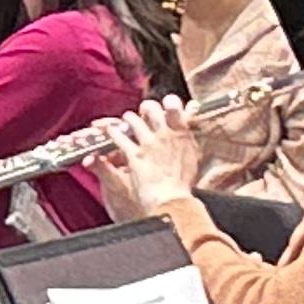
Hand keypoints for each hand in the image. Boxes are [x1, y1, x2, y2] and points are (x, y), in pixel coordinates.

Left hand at [94, 97, 201, 221]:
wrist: (172, 201)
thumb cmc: (183, 184)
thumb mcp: (191, 158)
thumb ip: (187, 139)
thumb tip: (190, 121)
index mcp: (182, 136)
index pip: (175, 107)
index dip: (169, 102)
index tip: (166, 104)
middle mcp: (165, 136)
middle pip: (152, 110)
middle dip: (146, 107)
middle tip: (144, 110)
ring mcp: (148, 144)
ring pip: (133, 120)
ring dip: (128, 118)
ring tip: (127, 119)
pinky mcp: (134, 155)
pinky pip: (119, 137)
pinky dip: (113, 132)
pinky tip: (111, 132)